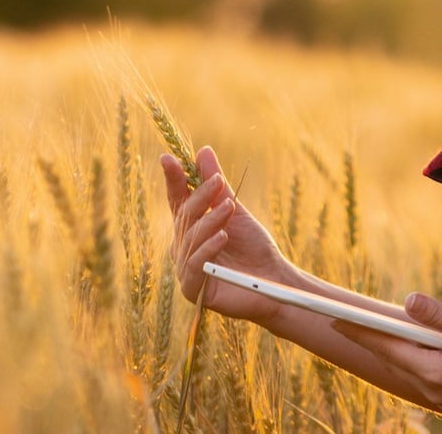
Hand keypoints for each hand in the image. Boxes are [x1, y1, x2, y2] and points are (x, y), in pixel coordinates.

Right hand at [162, 146, 294, 325]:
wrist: (273, 280)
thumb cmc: (253, 247)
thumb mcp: (235, 211)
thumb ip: (216, 186)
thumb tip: (203, 151)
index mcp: (189, 228)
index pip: (177, 200)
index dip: (173, 180)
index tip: (168, 158)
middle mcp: (182, 247)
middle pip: (185, 217)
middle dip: (201, 197)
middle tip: (219, 181)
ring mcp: (185, 269)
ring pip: (191, 239)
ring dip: (211, 220)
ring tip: (230, 207)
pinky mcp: (193, 290)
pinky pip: (195, 266)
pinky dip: (208, 249)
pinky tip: (222, 237)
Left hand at [331, 293, 441, 417]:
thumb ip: (436, 315)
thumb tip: (406, 301)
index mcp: (433, 371)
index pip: (387, 347)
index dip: (360, 331)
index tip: (336, 318)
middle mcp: (431, 390)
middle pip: (394, 360)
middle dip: (372, 340)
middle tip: (348, 321)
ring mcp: (441, 399)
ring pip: (408, 370)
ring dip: (394, 351)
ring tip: (378, 331)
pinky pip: (424, 378)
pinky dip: (414, 361)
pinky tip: (414, 349)